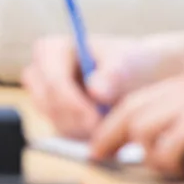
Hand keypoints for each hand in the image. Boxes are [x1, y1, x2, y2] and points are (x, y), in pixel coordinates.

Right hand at [22, 33, 183, 140]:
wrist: (141, 75)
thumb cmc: (132, 62)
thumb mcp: (127, 63)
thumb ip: (112, 74)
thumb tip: (96, 90)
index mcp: (52, 49)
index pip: (52, 80)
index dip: (71, 102)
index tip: (96, 119)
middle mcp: (42, 72)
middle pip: (48, 104)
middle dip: (77, 118)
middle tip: (106, 128)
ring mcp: (45, 96)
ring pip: (55, 121)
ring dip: (82, 128)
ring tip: (111, 123)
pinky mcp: (55, 116)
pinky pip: (63, 133)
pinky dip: (84, 135)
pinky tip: (105, 128)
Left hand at [88, 65, 183, 180]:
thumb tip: (147, 141)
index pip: (142, 95)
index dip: (115, 120)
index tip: (102, 142)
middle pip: (133, 108)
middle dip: (111, 136)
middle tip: (100, 157)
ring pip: (143, 127)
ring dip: (149, 155)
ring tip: (171, 166)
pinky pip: (164, 146)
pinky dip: (167, 163)